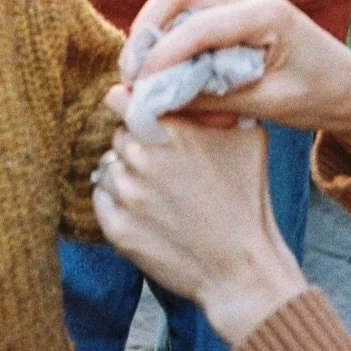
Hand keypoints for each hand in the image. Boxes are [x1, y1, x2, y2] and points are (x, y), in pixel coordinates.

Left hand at [93, 119, 307, 343]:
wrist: (241, 268)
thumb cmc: (248, 199)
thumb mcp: (248, 136)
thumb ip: (215, 104)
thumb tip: (198, 82)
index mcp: (171, 130)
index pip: (121, 98)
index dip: (129, 102)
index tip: (138, 110)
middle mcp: (142, 158)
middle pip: (119, 134)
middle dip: (137, 142)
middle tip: (163, 161)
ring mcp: (126, 195)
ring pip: (109, 166)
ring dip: (127, 173)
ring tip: (158, 191)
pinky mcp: (117, 229)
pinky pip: (102, 198)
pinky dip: (117, 200)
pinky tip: (145, 209)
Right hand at [119, 0, 350, 146]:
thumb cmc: (321, 97)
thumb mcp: (269, 104)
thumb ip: (214, 98)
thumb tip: (159, 101)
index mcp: (267, 11)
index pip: (197, 25)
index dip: (161, 57)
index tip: (139, 89)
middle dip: (146, 31)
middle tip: (131, 77)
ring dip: (157, 34)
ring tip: (153, 80)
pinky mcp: (237, 7)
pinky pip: (192, 13)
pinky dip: (176, 40)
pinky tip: (180, 78)